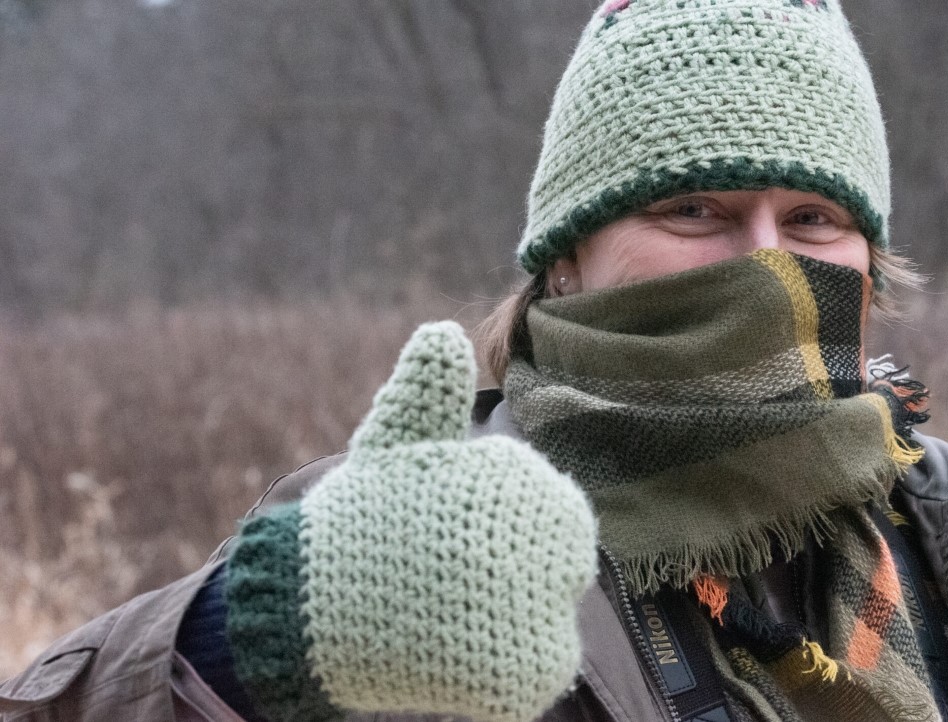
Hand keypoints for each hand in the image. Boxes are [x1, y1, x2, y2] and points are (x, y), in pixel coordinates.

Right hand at [227, 322, 596, 721]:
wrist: (308, 610)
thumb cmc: (359, 520)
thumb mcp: (393, 442)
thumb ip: (428, 390)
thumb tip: (441, 332)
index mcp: (514, 483)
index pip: (562, 512)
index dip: (518, 527)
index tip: (468, 539)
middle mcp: (532, 543)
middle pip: (565, 564)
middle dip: (521, 572)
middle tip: (464, 581)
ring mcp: (532, 614)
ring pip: (558, 619)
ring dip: (515, 620)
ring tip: (458, 613)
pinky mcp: (524, 677)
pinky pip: (544, 669)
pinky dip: (513, 667)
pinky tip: (465, 652)